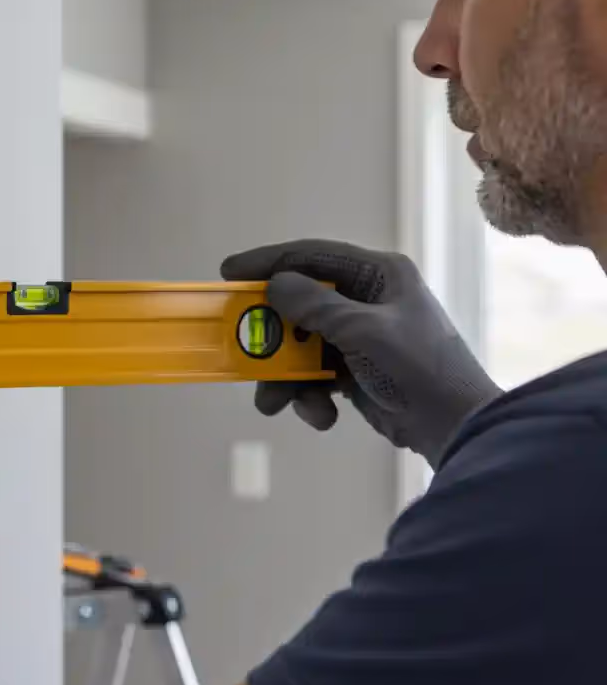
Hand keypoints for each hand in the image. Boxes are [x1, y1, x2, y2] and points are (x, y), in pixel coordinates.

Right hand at [221, 239, 501, 463]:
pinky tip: (322, 415)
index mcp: (378, 273)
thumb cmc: (419, 368)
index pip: (312, 256)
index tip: (227, 274)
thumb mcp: (363, 332)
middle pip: (299, 305)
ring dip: (286, 376)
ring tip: (274, 403)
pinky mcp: (357, 369)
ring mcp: (361, 335)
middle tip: (243, 352)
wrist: (457, 427)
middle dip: (272, 337)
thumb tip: (274, 285)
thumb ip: (314, 306)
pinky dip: (310, 395)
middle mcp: (368, 298)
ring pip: (301, 345)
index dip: (267, 262)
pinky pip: (315, 374)